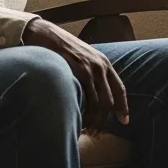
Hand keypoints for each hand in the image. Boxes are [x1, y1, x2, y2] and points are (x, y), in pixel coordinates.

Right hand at [24, 17, 127, 133]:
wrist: (43, 34)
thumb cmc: (59, 48)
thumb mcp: (81, 58)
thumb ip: (90, 72)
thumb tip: (92, 93)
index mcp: (104, 63)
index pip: (120, 89)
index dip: (123, 107)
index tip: (124, 121)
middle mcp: (100, 66)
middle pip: (110, 101)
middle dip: (104, 120)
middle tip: (96, 133)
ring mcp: (90, 69)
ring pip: (99, 103)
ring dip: (93, 121)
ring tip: (85, 130)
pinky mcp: (78, 71)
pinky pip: (86, 99)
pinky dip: (83, 114)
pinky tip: (77, 120)